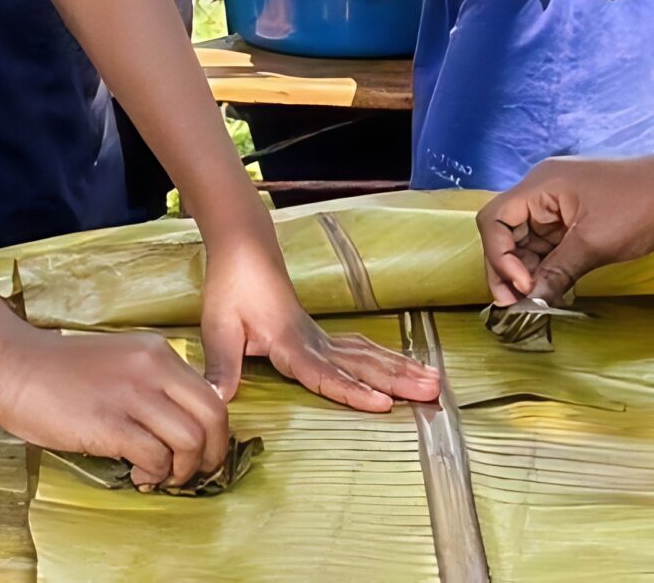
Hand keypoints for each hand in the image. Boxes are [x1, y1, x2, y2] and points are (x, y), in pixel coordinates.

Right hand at [0, 327, 230, 489]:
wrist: (15, 365)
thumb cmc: (63, 371)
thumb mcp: (122, 361)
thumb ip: (154, 383)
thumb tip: (182, 425)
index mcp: (159, 353)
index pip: (212, 396)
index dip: (216, 433)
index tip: (204, 452)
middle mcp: (153, 368)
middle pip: (212, 418)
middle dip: (212, 455)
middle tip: (195, 473)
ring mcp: (132, 395)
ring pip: (190, 440)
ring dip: (182, 469)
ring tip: (161, 476)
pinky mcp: (109, 423)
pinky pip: (154, 456)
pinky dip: (154, 473)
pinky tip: (138, 474)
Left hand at [199, 240, 441, 410]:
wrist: (244, 248)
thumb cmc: (231, 286)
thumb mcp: (219, 327)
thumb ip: (222, 366)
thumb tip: (218, 402)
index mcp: (290, 343)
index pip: (326, 374)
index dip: (354, 391)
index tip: (383, 405)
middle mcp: (312, 340)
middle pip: (361, 364)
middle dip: (398, 380)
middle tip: (433, 391)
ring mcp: (319, 336)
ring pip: (367, 354)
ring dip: (401, 368)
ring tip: (434, 381)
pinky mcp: (318, 333)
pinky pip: (359, 347)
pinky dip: (385, 357)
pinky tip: (404, 366)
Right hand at [475, 154, 653, 304]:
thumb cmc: (641, 207)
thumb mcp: (595, 244)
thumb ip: (557, 271)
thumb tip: (529, 301)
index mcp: (541, 186)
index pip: (495, 219)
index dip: (499, 255)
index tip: (521, 285)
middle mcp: (543, 192)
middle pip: (506, 231)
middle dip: (506, 267)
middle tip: (515, 304)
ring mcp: (558, 205)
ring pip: (526, 241)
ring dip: (526, 271)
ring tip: (534, 303)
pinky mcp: (574, 219)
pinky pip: (548, 244)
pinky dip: (546, 267)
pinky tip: (550, 291)